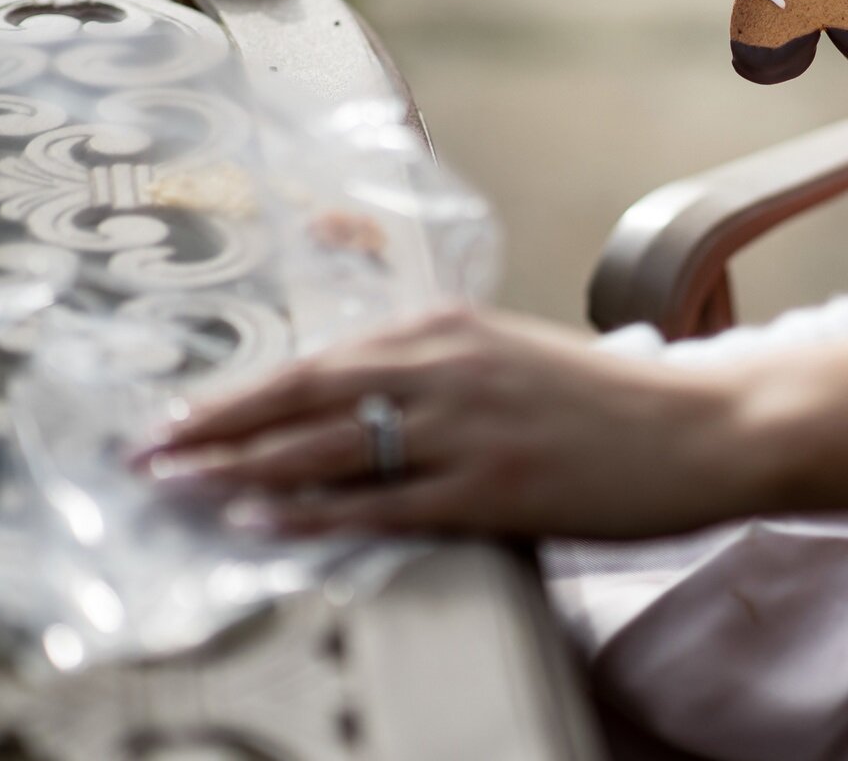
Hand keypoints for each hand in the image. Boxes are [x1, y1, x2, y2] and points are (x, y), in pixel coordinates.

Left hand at [138, 308, 751, 538]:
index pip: (319, 361)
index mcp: (450, 329)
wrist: (704, 427)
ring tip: (175, 484)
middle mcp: (447, 367)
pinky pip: (381, 502)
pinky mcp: (491, 487)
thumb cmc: (613, 401)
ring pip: (326, 446)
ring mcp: (467, 428)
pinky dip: (311, 510)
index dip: (240, 392)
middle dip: (214, 425)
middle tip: (144, 452)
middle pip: (303, 396)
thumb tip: (364, 390)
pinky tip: (259, 519)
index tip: (181, 414)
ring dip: (239, 466)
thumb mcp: (517, 357)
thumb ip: (441, 366)